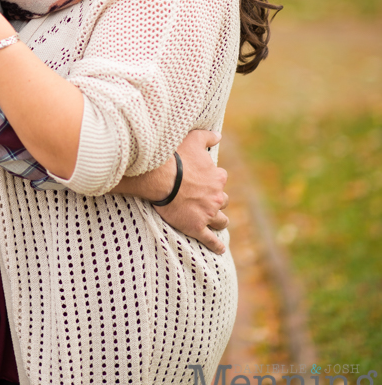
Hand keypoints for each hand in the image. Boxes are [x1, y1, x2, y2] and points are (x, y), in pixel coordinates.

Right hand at [156, 130, 228, 253]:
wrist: (161, 178)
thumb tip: (219, 136)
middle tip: (206, 200)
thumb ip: (208, 136)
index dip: (213, 180)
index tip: (205, 180)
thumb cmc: (175, 157)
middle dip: (217, 201)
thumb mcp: (193, 139)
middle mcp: (217, 196)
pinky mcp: (197, 227)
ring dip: (219, 221)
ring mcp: (208, 213)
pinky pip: (211, 240)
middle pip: (223, 201)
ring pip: (221, 221)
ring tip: (215, 223)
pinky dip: (216, 245)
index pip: (221, 179)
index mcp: (217, 177)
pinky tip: (219, 249)